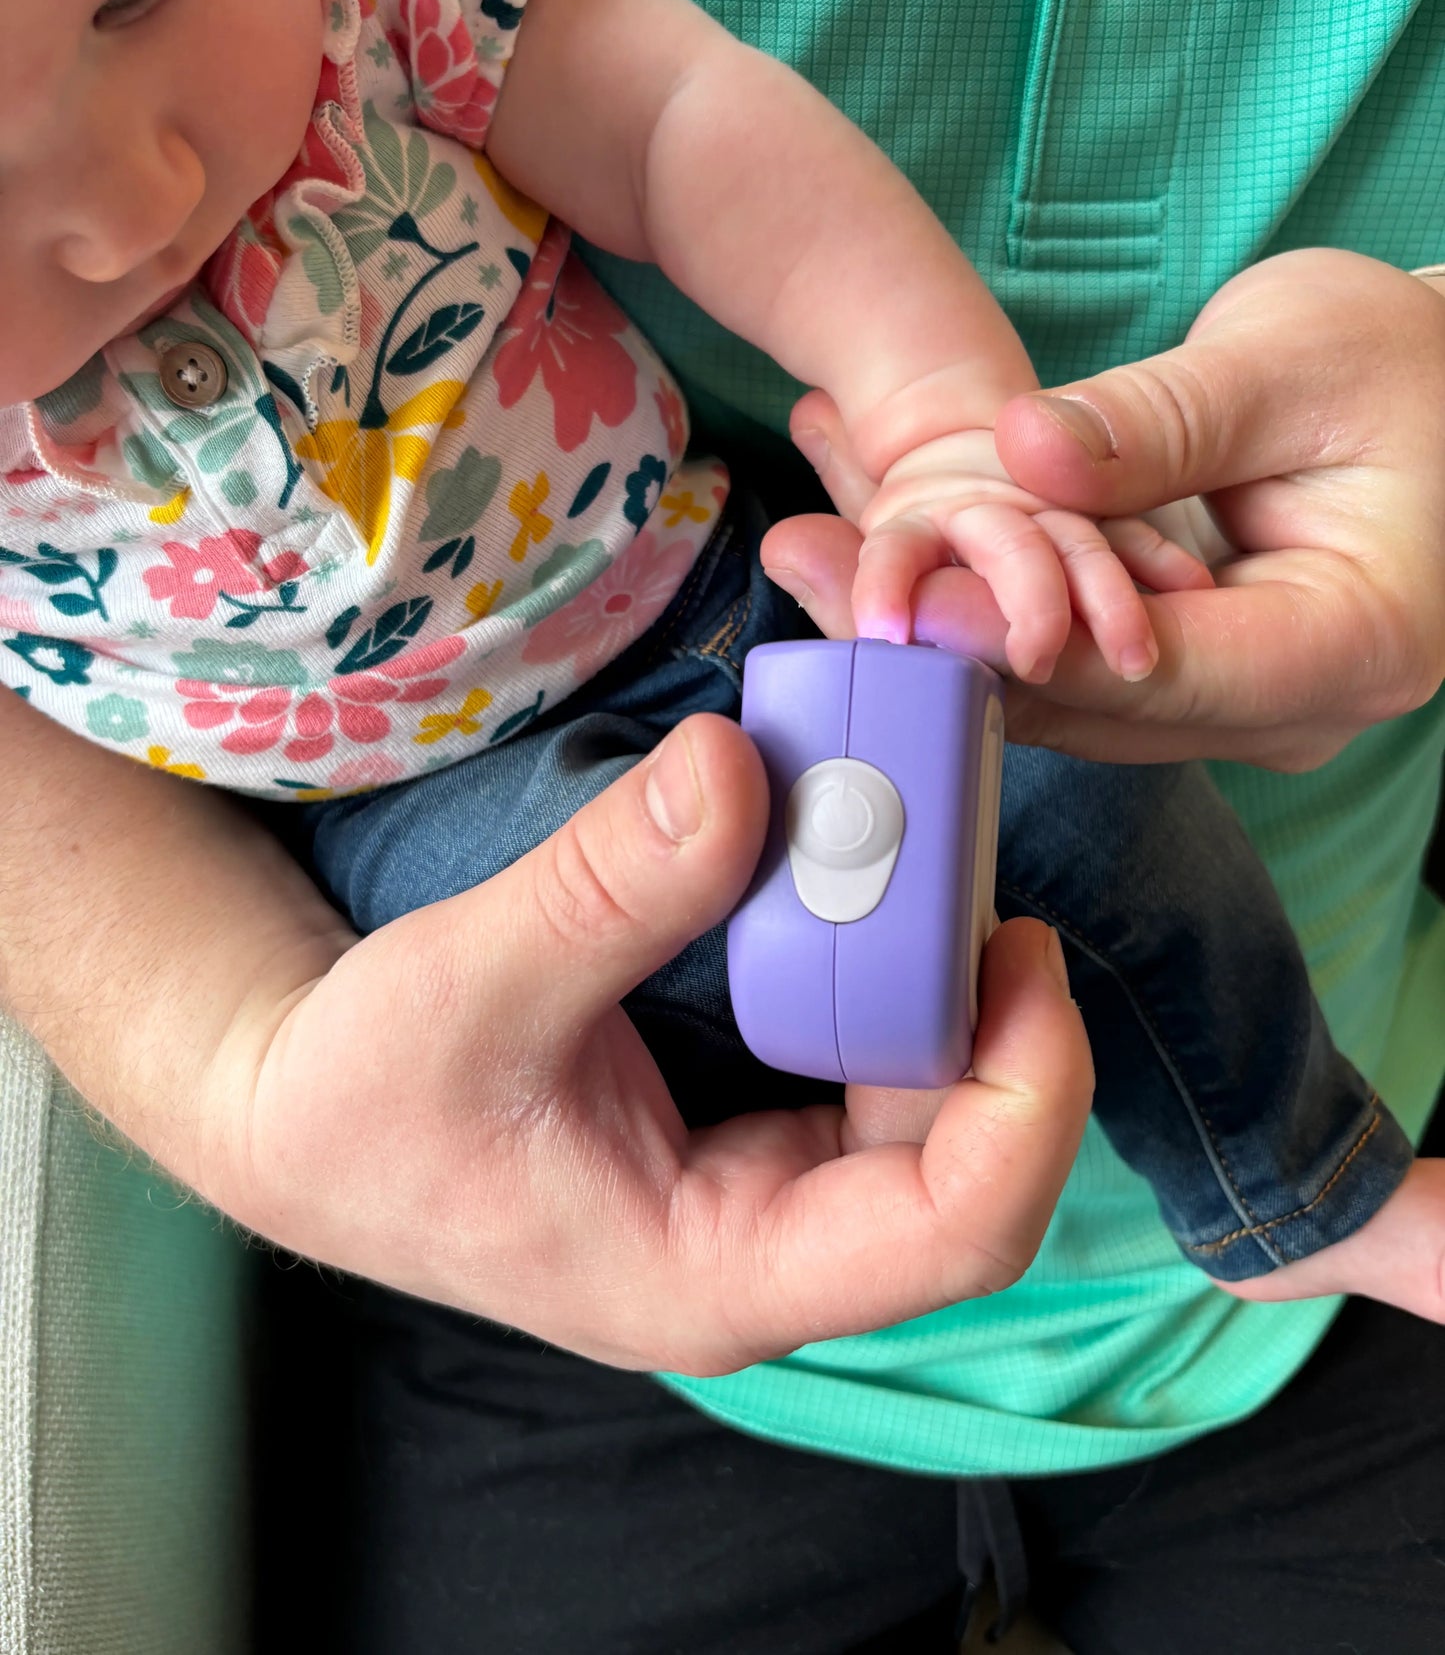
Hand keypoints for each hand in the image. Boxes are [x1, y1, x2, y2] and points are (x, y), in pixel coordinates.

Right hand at [209, 715, 1090, 1373]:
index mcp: (718, 1274)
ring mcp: (759, 1198)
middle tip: (963, 847)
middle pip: (962, 1160)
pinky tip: (847, 878)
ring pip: (920, 1106)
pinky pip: (858, 1064)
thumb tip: (738, 765)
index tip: (1025, 945)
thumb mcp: (469, 982)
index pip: (955, 1230)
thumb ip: (610, 884)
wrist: (304, 1121)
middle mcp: (765, 1252)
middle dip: (988, 1009)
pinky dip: (871, 968)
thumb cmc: (363, 1097)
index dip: (1029, 1095)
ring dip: (933, 979)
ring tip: (914, 844)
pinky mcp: (744, 1138)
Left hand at [769, 248, 1444, 768]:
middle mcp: (1284, 706)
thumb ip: (1160, 422)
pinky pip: (1064, 657)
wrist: (1441, 387)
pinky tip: (879, 547)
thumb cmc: (1401, 363)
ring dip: (933, 627)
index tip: (905, 599)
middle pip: (1084, 702)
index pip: (1156, 669)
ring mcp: (1230, 700)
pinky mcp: (1183, 671)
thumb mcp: (1292, 361)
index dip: (1018, 641)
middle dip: (937, 640)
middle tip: (798, 563)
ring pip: (1057, 692)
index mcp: (1344, 646)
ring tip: (803, 549)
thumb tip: (1018, 452)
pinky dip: (974, 609)